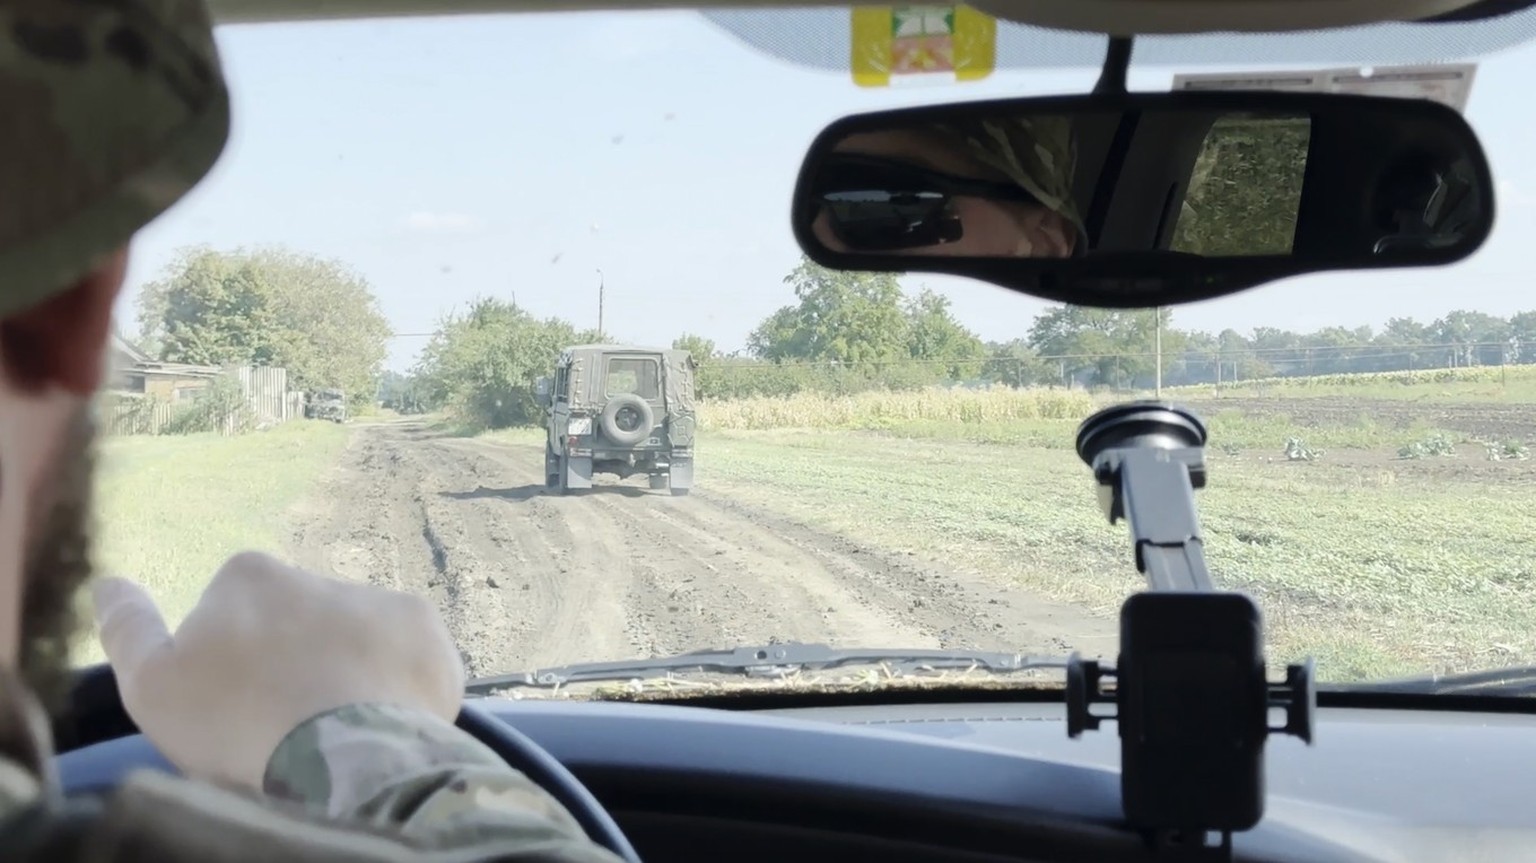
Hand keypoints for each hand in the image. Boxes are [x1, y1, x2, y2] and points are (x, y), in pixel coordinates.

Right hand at [92, 551, 465, 789]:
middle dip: (292, 661)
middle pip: (298, 623)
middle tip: (284, 719)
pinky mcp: (431, 637)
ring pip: (355, 639)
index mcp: (250, 575)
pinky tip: (379, 720)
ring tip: (334, 726)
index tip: (233, 704)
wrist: (340, 752)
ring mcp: (383, 601)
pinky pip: (409, 660)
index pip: (232, 612)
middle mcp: (320, 573)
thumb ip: (127, 628)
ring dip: (346, 673)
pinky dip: (397, 687)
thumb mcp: (152, 684)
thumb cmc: (234, 719)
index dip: (230, 663)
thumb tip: (109, 582)